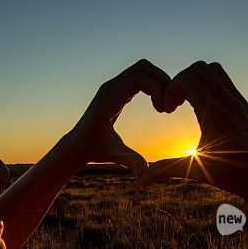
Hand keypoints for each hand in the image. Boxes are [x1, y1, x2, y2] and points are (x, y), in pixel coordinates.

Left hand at [66, 59, 171, 179]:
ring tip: (165, 105)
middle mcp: (110, 87)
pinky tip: (157, 105)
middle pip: (143, 67)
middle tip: (170, 104)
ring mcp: (112, 85)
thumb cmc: (95, 150)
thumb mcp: (115, 156)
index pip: (139, 78)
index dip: (158, 89)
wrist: (77, 145)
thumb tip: (144, 181)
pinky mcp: (116, 88)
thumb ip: (132, 164)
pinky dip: (152, 84)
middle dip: (162, 81)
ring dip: (158, 81)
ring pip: (142, 68)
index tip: (164, 111)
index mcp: (109, 99)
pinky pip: (139, 76)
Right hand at [140, 61, 247, 207]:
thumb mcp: (196, 171)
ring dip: (195, 78)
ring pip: (213, 69)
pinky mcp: (243, 103)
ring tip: (186, 101)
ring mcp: (239, 101)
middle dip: (181, 79)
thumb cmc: (232, 177)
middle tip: (174, 103)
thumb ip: (166, 171)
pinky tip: (200, 107)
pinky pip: (223, 79)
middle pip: (199, 68)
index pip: (188, 80)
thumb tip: (139, 181)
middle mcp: (230, 103)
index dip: (170, 89)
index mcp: (217, 116)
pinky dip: (207, 84)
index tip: (167, 110)